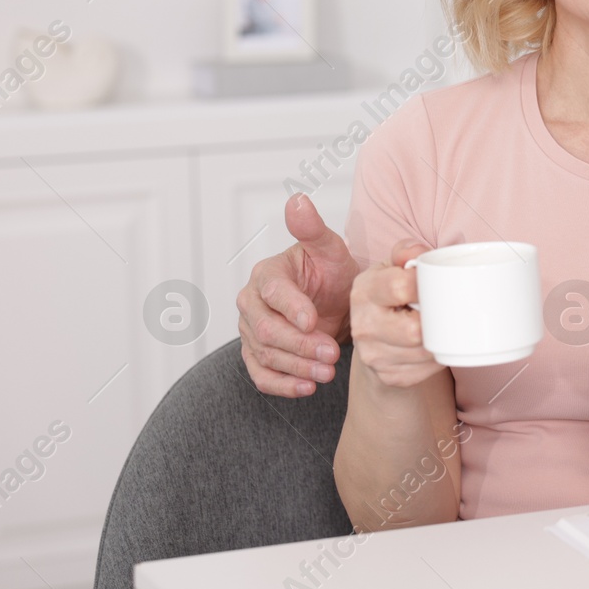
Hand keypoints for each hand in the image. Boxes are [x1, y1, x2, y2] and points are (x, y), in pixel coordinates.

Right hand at [237, 193, 361, 396]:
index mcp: (267, 274)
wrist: (337, 302)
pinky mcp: (257, 355)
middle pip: (266, 330)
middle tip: (332, 354)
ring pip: (265, 355)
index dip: (292, 308)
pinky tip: (306, 388)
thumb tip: (297, 200)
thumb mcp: (330, 249)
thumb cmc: (332, 273)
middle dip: (300, 344)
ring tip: (328, 373)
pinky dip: (282, 385)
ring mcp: (252, 331)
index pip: (272, 293)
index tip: (314, 320)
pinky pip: (261, 375)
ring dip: (297, 367)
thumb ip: (312, 228)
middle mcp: (252, 303)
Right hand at [349, 244, 439, 388]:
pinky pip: (427, 369)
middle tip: (446, 309)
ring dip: (441, 339)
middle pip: (413, 330)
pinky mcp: (389, 376)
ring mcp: (374, 355)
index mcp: (364, 291)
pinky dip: (439, 357)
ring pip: (424, 351)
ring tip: (443, 325)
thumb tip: (418, 253)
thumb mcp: (393, 267)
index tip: (438, 283)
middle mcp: (363, 325)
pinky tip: (436, 343)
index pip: (398, 286)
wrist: (377, 336)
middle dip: (436, 320)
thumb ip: (405, 252)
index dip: (425, 284)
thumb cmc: (391, 295)